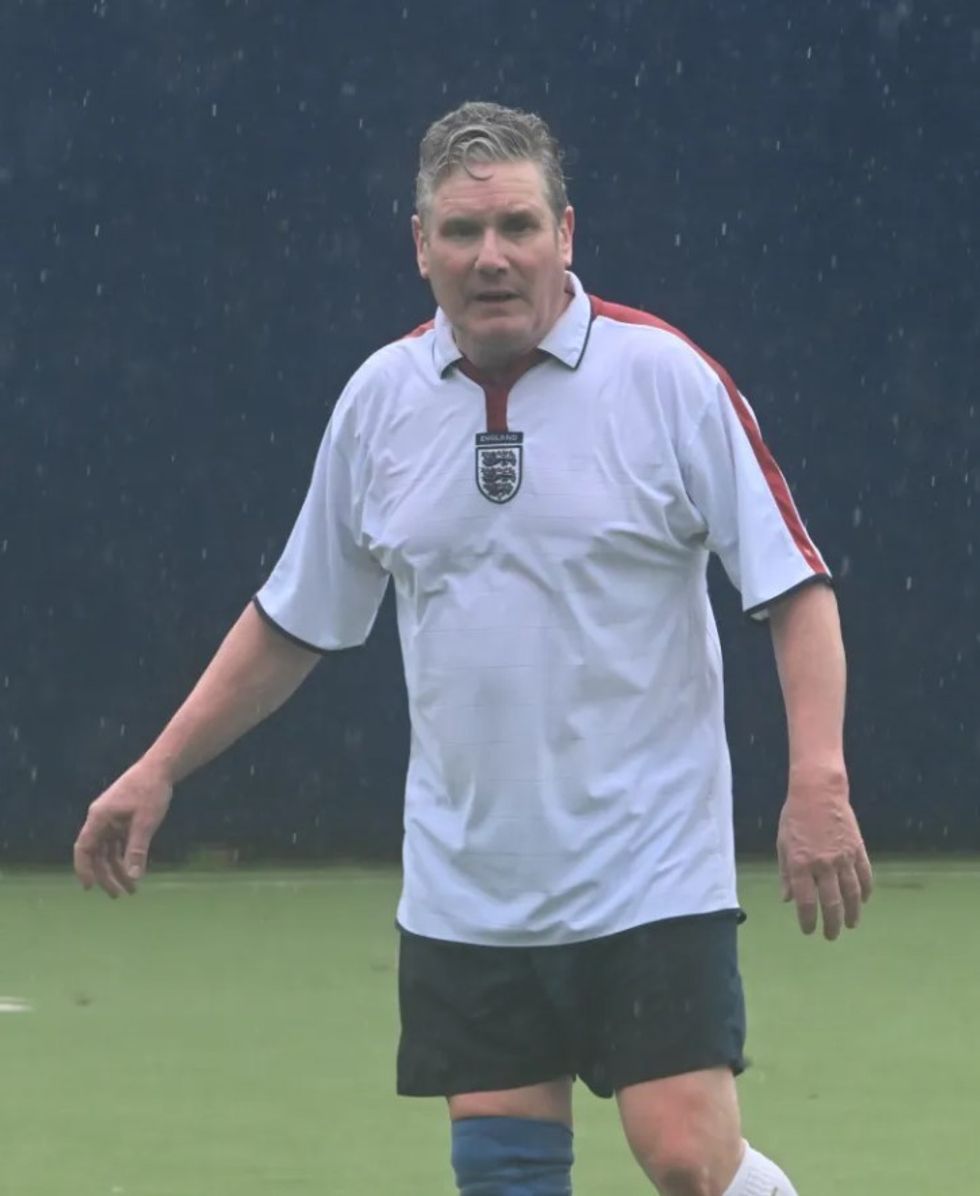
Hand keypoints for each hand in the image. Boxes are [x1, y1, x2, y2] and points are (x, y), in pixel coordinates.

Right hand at [73, 764, 172, 897]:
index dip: (84, 869)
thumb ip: (137, 850)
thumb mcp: (145, 822)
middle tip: (119, 895)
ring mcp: (110, 820)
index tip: (90, 888)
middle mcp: (100, 820)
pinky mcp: (121, 819)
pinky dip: (124, 857)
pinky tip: (134, 870)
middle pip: (96, 854)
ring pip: (108, 851)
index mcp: (99, 818)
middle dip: (106, 876)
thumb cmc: (150, 791)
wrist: (160, 768)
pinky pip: (118, 843)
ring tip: (132, 889)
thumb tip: (133, 876)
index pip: (84, 848)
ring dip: (117, 869)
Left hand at [776, 766, 872, 939]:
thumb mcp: (782, 843)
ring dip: (852, 913)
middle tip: (831, 936)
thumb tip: (787, 899)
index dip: (808, 920)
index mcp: (800, 864)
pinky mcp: (858, 849)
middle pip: (831, 903)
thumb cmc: (795, 817)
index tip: (809, 931)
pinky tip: (864, 901)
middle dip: (831, 923)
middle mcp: (823, 864)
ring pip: (852, 894)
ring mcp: (843, 857)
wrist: (818, 792)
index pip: (806, 901)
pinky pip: (865, 876)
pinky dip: (866, 891)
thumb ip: (785, 873)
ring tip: (850, 925)